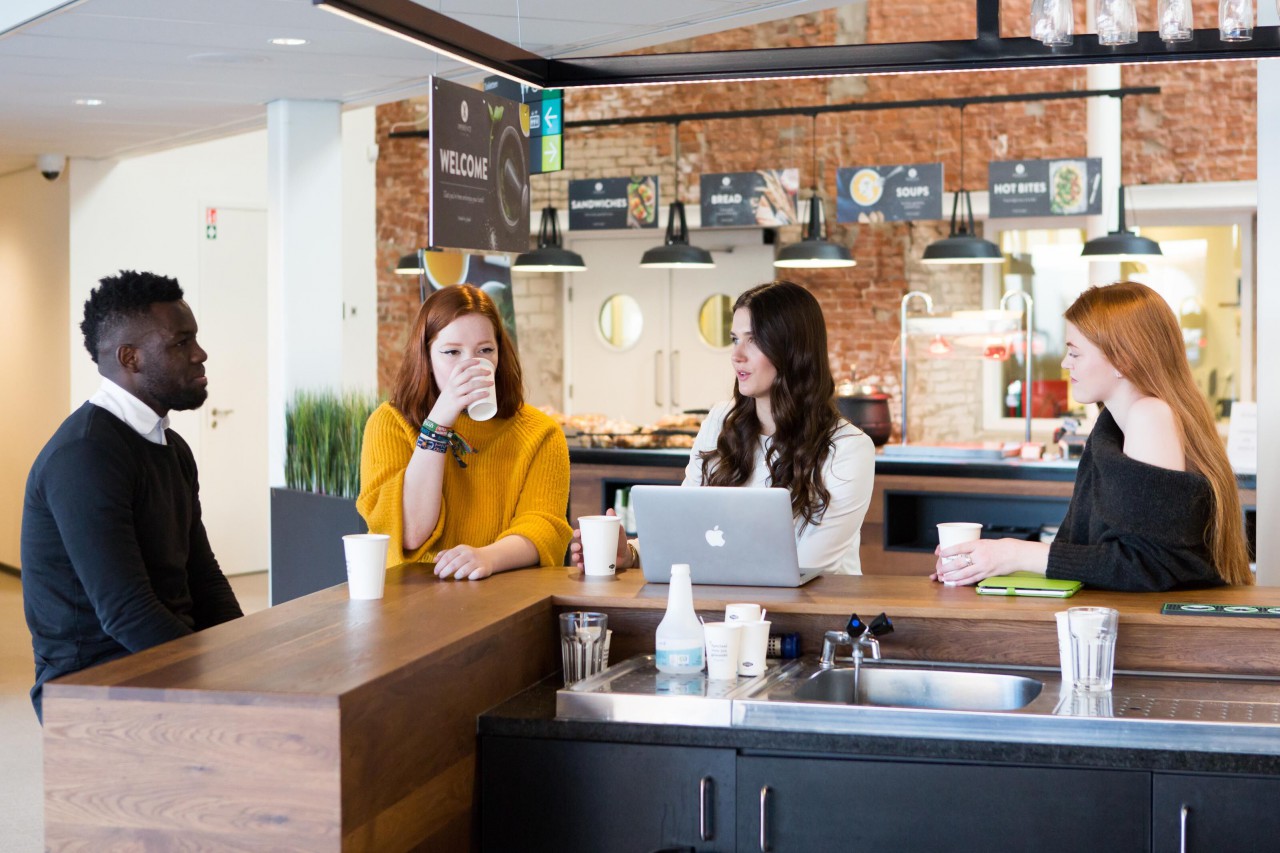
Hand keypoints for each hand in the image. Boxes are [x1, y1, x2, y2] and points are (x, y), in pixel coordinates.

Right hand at [427, 358, 494, 426]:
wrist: (436, 419)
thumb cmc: (445, 407)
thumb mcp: (449, 394)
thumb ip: (458, 390)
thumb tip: (473, 388)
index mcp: (450, 382)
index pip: (458, 367)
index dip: (469, 362)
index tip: (479, 361)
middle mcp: (451, 386)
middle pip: (467, 374)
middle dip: (480, 371)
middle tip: (489, 372)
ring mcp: (454, 395)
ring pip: (470, 385)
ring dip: (483, 382)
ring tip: (492, 383)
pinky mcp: (456, 404)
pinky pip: (470, 398)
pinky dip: (480, 395)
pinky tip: (487, 393)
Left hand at [433, 544, 495, 580]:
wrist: (489, 557)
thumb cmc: (469, 556)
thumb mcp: (458, 552)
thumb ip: (446, 554)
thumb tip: (435, 560)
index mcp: (461, 549)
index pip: (448, 556)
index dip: (440, 565)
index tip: (436, 572)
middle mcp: (469, 554)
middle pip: (455, 563)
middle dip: (446, 571)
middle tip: (441, 577)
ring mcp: (477, 561)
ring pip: (465, 569)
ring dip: (458, 574)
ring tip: (455, 577)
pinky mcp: (484, 569)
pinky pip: (478, 573)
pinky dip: (473, 575)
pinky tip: (469, 578)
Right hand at [569, 509, 631, 569]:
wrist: (625, 555)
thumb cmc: (619, 541)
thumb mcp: (617, 531)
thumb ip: (613, 520)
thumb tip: (610, 510)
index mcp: (591, 537)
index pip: (580, 534)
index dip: (576, 533)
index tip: (578, 534)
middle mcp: (587, 546)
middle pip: (576, 545)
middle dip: (574, 546)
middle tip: (579, 547)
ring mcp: (589, 556)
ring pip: (578, 556)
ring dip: (575, 557)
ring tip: (578, 557)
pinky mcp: (592, 565)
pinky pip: (584, 566)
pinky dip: (581, 567)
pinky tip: (581, 566)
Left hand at [931, 538, 1047, 585]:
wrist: (1015, 554)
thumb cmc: (1000, 547)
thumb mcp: (985, 542)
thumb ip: (973, 548)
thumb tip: (958, 552)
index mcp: (979, 544)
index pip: (960, 547)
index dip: (949, 550)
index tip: (940, 553)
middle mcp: (980, 555)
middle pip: (960, 562)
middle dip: (948, 567)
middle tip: (939, 570)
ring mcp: (984, 566)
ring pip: (965, 573)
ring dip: (953, 576)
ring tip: (944, 578)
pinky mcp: (988, 574)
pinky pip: (973, 579)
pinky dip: (963, 581)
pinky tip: (955, 583)